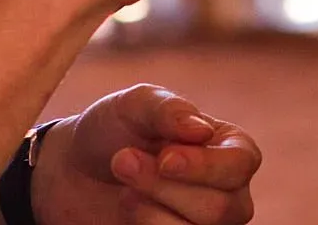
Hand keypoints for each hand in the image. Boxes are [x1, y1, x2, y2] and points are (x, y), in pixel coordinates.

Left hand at [32, 84, 260, 224]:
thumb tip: (201, 130)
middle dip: (165, 188)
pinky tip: (129, 209)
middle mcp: (229, 190)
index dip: (205, 166)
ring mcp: (204, 223)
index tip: (164, 159)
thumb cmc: (115, 129)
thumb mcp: (135, 104)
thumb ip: (168, 110)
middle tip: (123, 162)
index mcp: (230, 147)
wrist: (76, 170)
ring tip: (126, 189)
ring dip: (151, 212)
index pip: (241, 164)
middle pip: (221, 208)